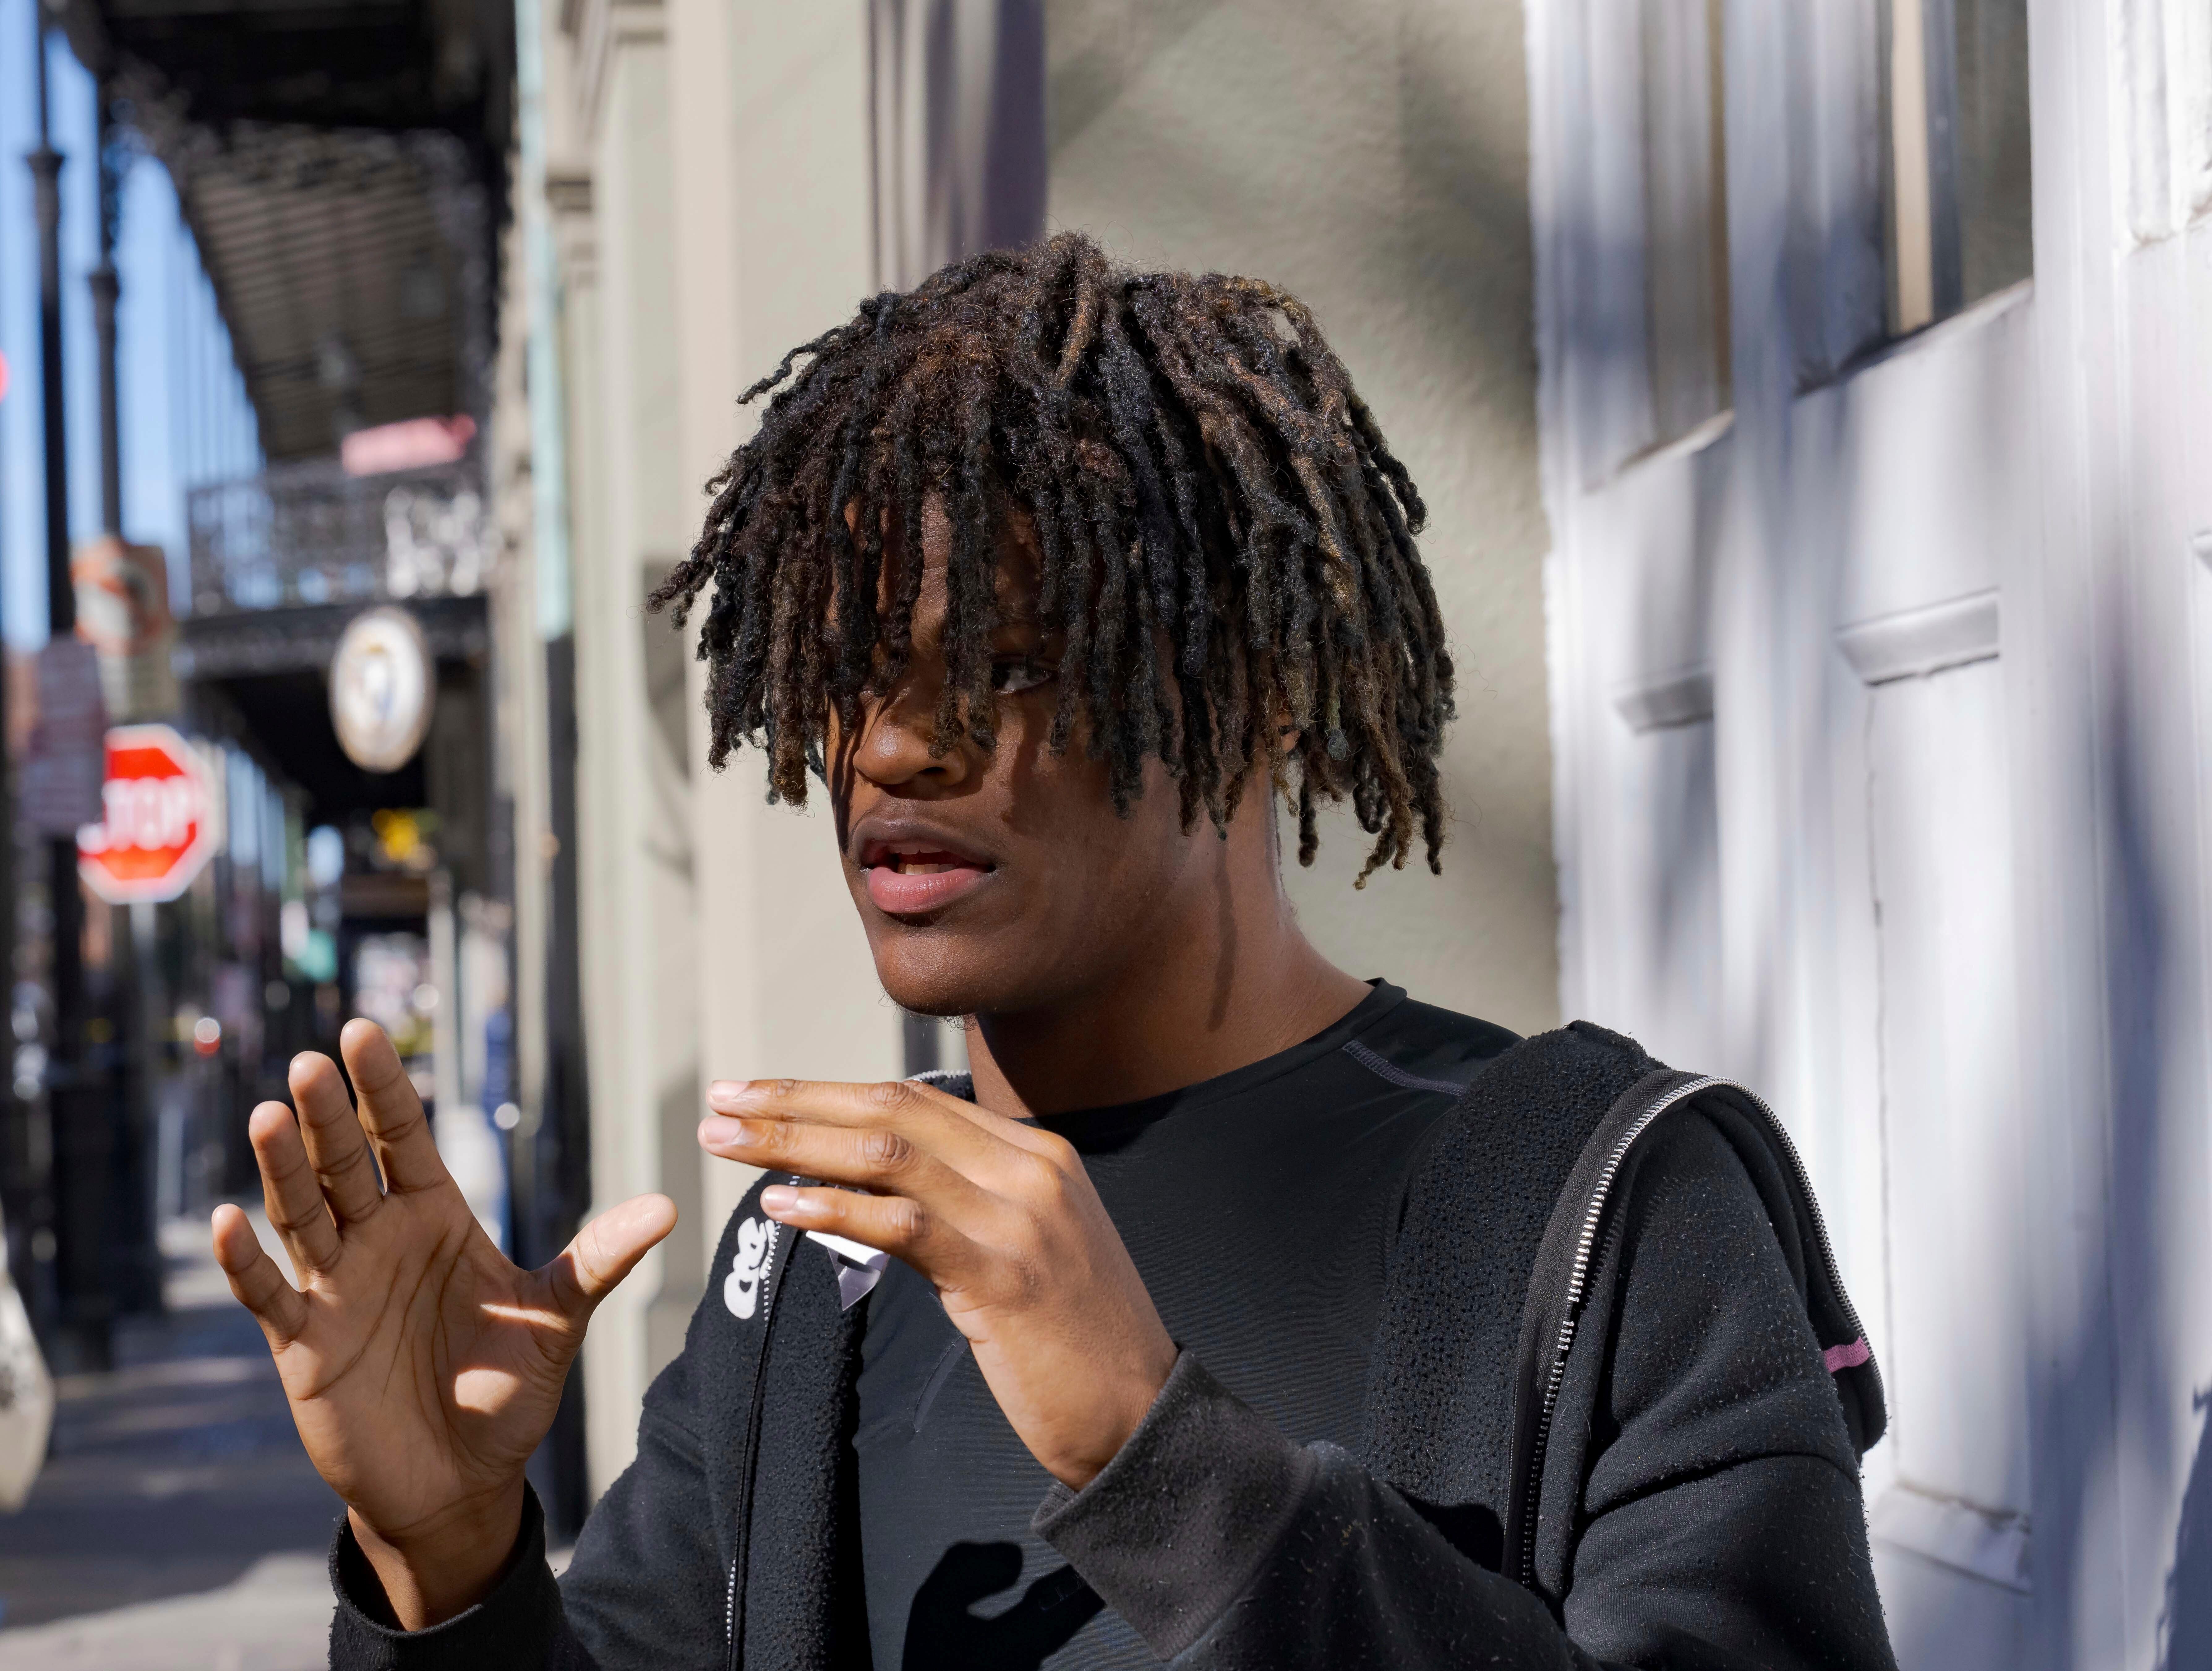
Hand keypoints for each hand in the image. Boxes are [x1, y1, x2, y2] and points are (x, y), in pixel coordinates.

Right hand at [213, 1020, 674, 1628]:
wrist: (465, 1478)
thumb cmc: (507, 1391)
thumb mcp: (558, 1320)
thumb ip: (600, 1260)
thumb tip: (669, 1207)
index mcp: (435, 1219)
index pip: (404, 1138)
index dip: (382, 1089)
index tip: (363, 1033)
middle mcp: (379, 1241)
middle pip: (346, 1165)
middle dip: (327, 1116)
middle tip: (312, 1061)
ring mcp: (336, 1289)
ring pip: (302, 1214)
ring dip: (282, 1168)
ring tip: (269, 1115)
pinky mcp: (305, 1345)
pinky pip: (270, 1293)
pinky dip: (246, 1261)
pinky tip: (226, 1220)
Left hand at [700, 1077, 1175, 1488]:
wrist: (1143, 1414)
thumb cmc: (1072, 1340)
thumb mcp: (1022, 1245)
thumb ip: (963, 1201)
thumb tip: (869, 1182)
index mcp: (1035, 1153)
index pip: (913, 1099)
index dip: (826, 1091)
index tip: (757, 1093)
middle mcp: (1031, 1169)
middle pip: (893, 1110)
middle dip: (796, 1100)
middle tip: (720, 1100)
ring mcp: (1021, 1220)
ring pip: (890, 1155)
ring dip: (796, 1142)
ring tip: (726, 1142)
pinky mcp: (1006, 1279)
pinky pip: (906, 1227)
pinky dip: (836, 1209)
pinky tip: (782, 1206)